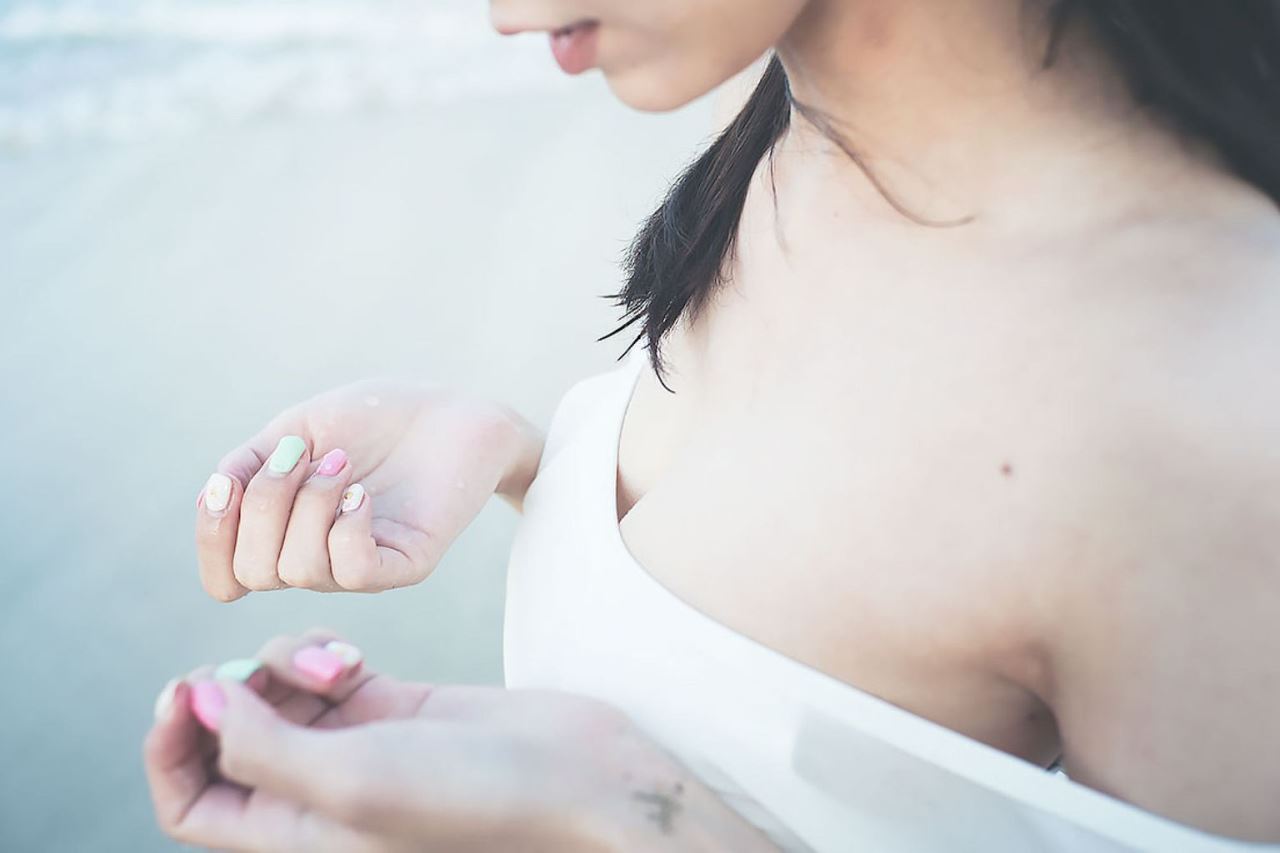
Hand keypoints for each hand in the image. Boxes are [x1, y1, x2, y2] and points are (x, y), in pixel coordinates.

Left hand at [144, 632, 778, 851]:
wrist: (570, 773)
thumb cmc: (469, 797)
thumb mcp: (350, 783)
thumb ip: (259, 748)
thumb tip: (192, 701)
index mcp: (293, 834)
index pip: (191, 802)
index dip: (169, 750)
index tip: (182, 692)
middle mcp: (314, 793)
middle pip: (227, 738)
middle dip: (231, 694)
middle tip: (256, 671)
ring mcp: (353, 745)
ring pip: (276, 693)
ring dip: (286, 664)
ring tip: (335, 663)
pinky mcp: (390, 704)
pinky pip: (324, 670)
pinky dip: (324, 652)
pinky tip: (352, 654)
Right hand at [195, 380, 542, 600]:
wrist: (451, 411)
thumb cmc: (373, 420)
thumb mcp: (294, 431)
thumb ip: (246, 466)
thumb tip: (215, 496)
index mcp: (285, 537)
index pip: (226, 577)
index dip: (211, 537)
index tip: (225, 484)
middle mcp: (317, 561)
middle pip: (256, 570)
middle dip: (264, 504)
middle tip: (304, 455)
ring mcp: (361, 567)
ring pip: (300, 570)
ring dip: (311, 503)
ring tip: (343, 464)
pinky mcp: (406, 565)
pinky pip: (355, 571)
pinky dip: (347, 526)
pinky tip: (362, 493)